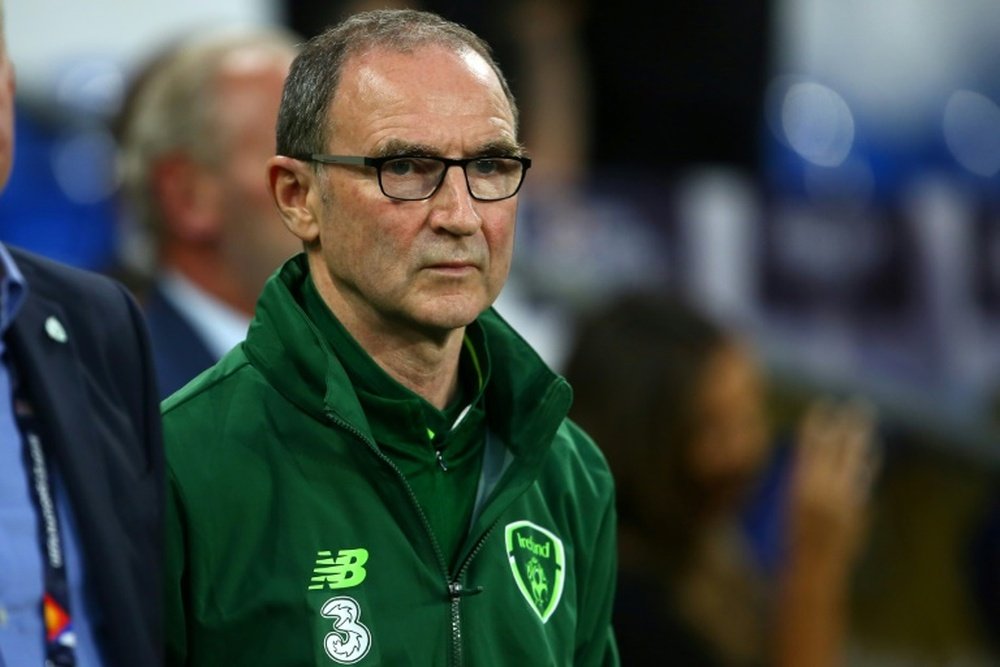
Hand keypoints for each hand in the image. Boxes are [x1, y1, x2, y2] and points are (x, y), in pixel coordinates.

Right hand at [788, 397, 877, 573]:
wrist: (813, 569)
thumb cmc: (791, 538)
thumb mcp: (790, 504)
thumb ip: (804, 481)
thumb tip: (815, 459)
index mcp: (800, 486)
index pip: (811, 446)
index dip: (818, 423)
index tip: (824, 405)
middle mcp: (824, 489)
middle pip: (838, 449)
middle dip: (847, 425)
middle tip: (858, 405)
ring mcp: (844, 499)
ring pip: (854, 462)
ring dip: (860, 440)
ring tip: (865, 422)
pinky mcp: (857, 510)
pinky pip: (862, 479)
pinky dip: (865, 463)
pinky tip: (870, 452)